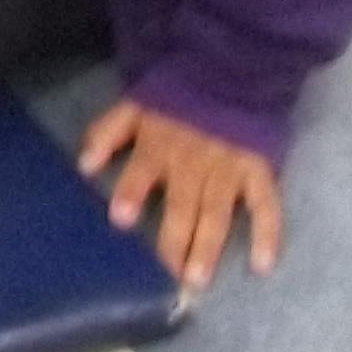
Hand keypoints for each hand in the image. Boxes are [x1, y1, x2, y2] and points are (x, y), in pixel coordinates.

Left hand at [79, 102, 285, 292]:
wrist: (230, 72)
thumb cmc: (175, 97)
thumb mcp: (134, 105)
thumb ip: (107, 132)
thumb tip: (84, 165)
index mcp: (159, 145)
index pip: (141, 172)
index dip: (132, 192)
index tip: (122, 219)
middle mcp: (193, 162)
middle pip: (182, 206)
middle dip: (174, 241)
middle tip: (168, 275)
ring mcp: (228, 169)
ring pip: (217, 213)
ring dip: (208, 247)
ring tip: (198, 279)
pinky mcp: (258, 171)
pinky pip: (266, 206)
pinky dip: (268, 234)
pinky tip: (263, 265)